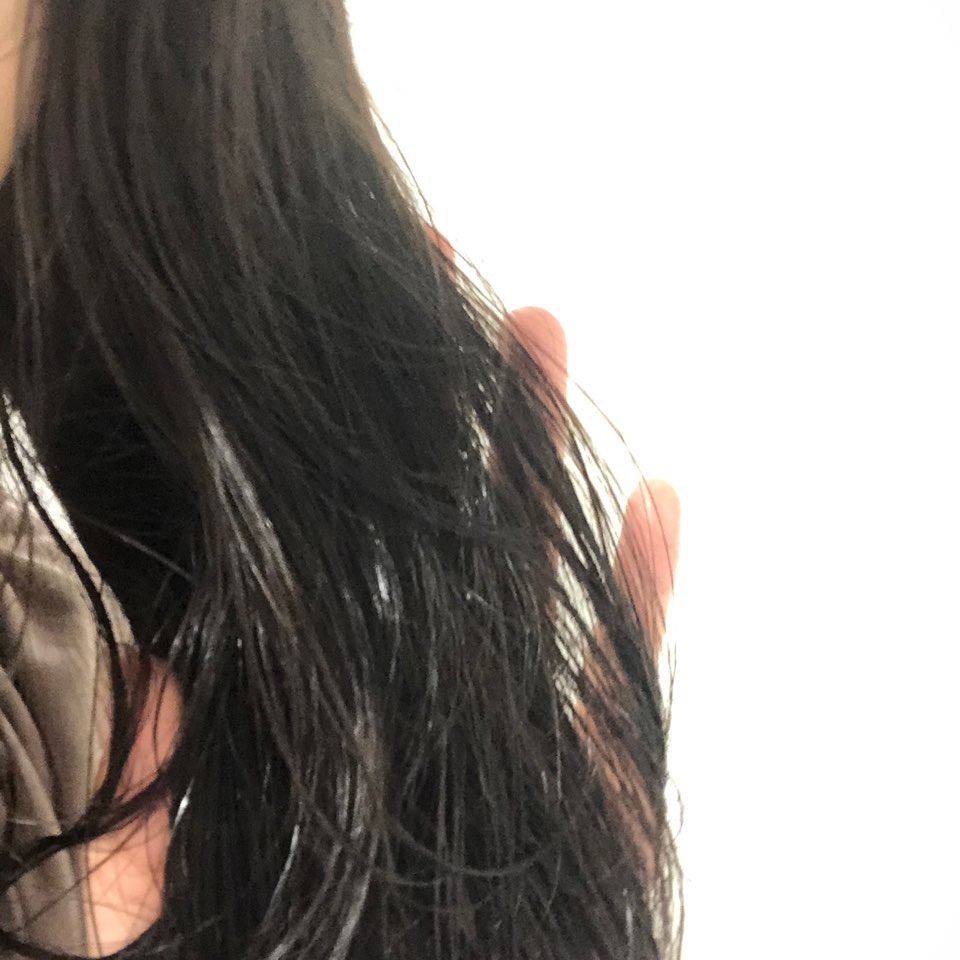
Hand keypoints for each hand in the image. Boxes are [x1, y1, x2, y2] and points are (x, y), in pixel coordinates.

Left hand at [83, 229, 680, 949]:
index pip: (318, 546)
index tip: (313, 333)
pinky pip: (627, 681)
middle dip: (428, 406)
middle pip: (422, 529)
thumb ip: (165, 709)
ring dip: (535, 455)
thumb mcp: (191, 804)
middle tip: (428, 284)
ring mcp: (508, 738)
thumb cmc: (286, 930)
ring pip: (527, 571)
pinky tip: (657, 500)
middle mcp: (413, 698)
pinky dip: (644, 592)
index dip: (316, 441)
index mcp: (318, 701)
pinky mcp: (597, 796)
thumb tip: (132, 604)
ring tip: (538, 333)